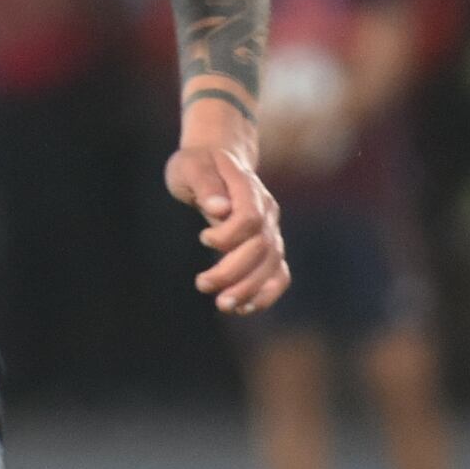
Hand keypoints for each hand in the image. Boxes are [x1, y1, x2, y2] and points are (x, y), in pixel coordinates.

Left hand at [167, 109, 289, 316]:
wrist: (217, 160)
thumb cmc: (198, 165)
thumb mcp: (191, 167)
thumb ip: (205, 185)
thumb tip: (219, 210)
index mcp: (248, 187)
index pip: (250, 218)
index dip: (229, 236)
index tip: (203, 238)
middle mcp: (267, 210)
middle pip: (262, 247)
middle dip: (233, 272)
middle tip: (202, 284)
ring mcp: (271, 230)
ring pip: (272, 265)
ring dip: (249, 289)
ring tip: (222, 304)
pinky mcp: (268, 247)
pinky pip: (278, 275)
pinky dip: (265, 294)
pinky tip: (243, 308)